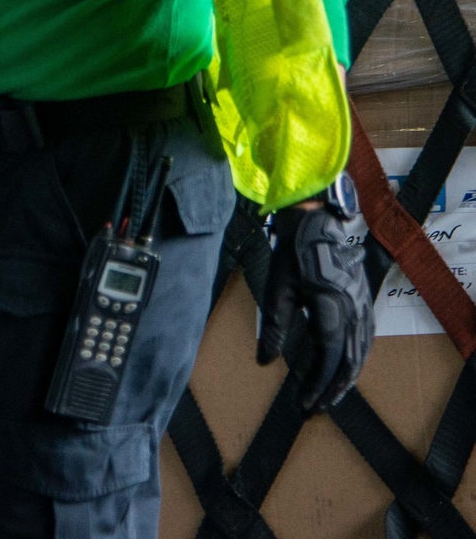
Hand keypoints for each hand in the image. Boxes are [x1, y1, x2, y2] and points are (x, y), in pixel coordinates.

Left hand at [257, 204, 374, 411]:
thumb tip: (264, 362)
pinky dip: (356, 361)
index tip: (303, 403)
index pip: (328, 357)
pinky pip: (367, 339)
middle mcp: (353, 309)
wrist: (317, 222)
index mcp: (331, 307)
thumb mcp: (277, 288)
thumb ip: (273, 327)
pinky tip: (346, 369)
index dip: (317, 384)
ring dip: (346, 379)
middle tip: (314, 409)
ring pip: (361, 353)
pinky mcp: (364, 300)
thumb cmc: (293, 253)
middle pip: (349, 362)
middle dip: (332, 390)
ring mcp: (362, 305)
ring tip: (328, 397)